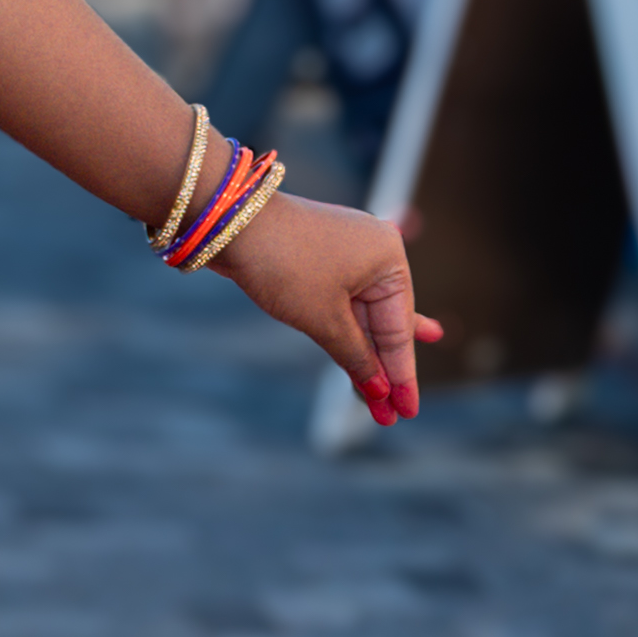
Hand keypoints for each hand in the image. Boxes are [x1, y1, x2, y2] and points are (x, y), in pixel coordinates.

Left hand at [215, 190, 444, 428]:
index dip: (402, 376)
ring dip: (366, 357)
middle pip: (384, 324)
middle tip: (394, 415)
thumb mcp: (323, 319)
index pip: (399, 330)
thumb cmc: (284, 265)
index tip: (407, 412)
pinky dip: (349, 333)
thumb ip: (355, 356)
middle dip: (384, 372)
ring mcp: (347, 254)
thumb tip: (379, 391)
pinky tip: (375, 350)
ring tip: (384, 401)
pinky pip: (342, 305)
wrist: (230, 221)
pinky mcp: (321, 260)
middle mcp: (374, 252)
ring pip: (361, 317)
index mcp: (389, 258)